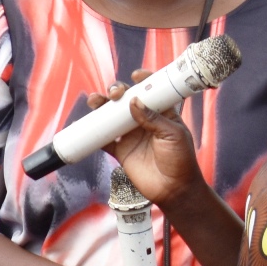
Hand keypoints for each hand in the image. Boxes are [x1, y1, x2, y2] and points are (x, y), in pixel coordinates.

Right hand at [89, 85, 203, 208]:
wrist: (173, 190)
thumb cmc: (181, 160)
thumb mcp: (173, 135)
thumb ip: (153, 118)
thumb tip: (134, 102)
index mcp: (162, 113)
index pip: (151, 91)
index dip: (143, 80)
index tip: (136, 76)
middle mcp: (144, 120)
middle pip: (126, 99)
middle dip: (117, 91)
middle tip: (114, 94)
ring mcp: (130, 135)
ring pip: (111, 116)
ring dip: (101, 106)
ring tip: (95, 101)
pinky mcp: (120, 151)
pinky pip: (103, 139)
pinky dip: (92, 132)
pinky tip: (85, 125)